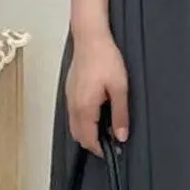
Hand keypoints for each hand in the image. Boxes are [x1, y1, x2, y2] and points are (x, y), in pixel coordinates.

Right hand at [66, 31, 128, 154]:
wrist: (90, 37)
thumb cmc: (105, 59)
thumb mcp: (120, 88)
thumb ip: (120, 114)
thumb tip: (121, 136)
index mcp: (84, 108)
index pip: (89, 139)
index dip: (100, 149)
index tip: (113, 151)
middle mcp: (73, 106)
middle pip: (78, 136)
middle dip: (93, 143)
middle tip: (111, 142)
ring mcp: (69, 98)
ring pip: (74, 126)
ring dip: (87, 132)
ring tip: (105, 129)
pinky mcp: (70, 91)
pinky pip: (73, 114)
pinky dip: (83, 121)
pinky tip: (96, 115)